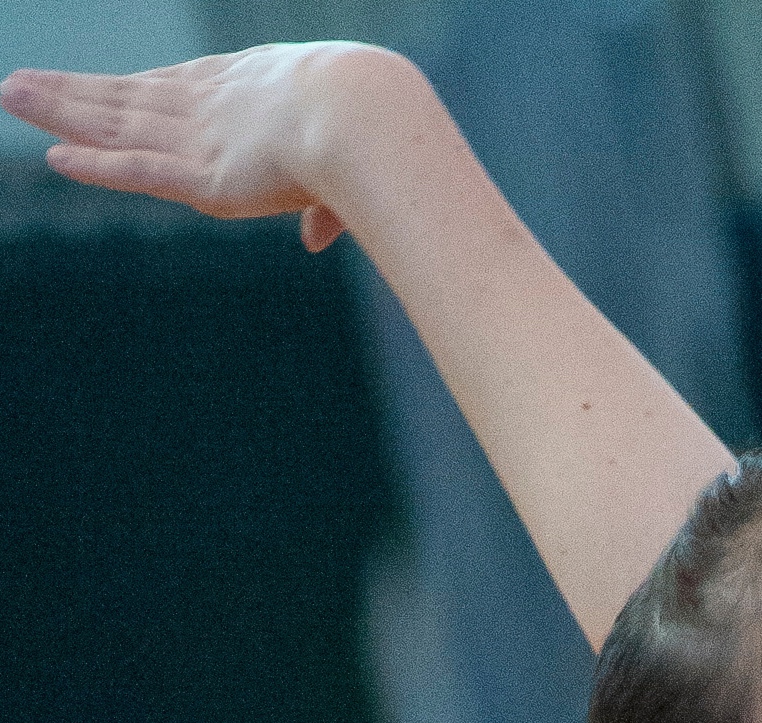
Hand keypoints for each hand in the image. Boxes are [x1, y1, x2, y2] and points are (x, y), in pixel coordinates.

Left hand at [0, 43, 393, 251]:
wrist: (366, 121)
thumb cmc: (369, 136)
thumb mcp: (342, 177)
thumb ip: (322, 209)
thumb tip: (317, 241)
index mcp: (240, 93)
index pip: (164, 94)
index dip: (119, 96)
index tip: (80, 92)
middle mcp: (208, 110)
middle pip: (124, 104)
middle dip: (70, 95)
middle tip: (17, 86)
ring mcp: (200, 140)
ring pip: (115, 126)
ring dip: (60, 113)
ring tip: (11, 95)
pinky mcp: (203, 176)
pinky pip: (137, 170)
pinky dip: (97, 167)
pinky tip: (53, 156)